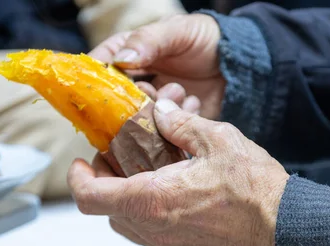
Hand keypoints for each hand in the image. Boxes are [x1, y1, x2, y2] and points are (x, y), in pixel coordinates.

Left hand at [68, 99, 289, 245]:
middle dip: (104, 182)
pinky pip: (150, 233)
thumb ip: (181, 125)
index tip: (80, 161)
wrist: (284, 229)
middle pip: (106, 210)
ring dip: (124, 198)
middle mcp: (153, 229)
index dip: (77, 177)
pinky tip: (169, 190)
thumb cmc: (254, 189)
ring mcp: (167, 245)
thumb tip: (161, 114)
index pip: (90, 196)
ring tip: (144, 171)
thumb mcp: (217, 140)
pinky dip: (146, 211)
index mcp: (152, 199)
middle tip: (118, 157)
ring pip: (126, 224)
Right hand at [89, 14, 224, 119]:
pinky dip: (179, 118)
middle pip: (116, 100)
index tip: (94, 93)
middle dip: (132, 101)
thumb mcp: (176, 32)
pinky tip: (193, 100)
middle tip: (150, 93)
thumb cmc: (203, 38)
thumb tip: (122, 59)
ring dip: (160, 108)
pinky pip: (166, 130)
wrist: (235, 61)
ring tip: (179, 90)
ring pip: (141, 118)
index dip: (94, 81)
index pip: (99, 68)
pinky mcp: (171, 123)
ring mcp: (153, 104)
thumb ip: (149, 42)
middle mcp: (136, 82)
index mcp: (128, 54)